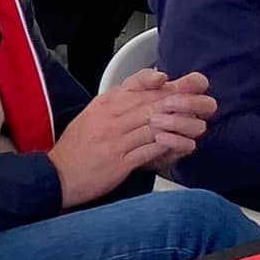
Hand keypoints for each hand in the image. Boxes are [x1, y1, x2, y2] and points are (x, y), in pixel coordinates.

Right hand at [49, 72, 215, 207]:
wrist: (57, 176)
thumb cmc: (75, 148)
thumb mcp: (92, 115)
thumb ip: (115, 102)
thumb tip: (142, 93)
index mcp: (104, 104)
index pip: (137, 87)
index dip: (161, 84)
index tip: (180, 83)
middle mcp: (110, 119)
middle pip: (151, 105)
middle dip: (180, 102)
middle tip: (203, 102)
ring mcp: (115, 140)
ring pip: (154, 126)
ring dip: (179, 125)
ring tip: (198, 124)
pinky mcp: (119, 162)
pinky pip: (150, 150)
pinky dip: (168, 147)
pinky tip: (183, 145)